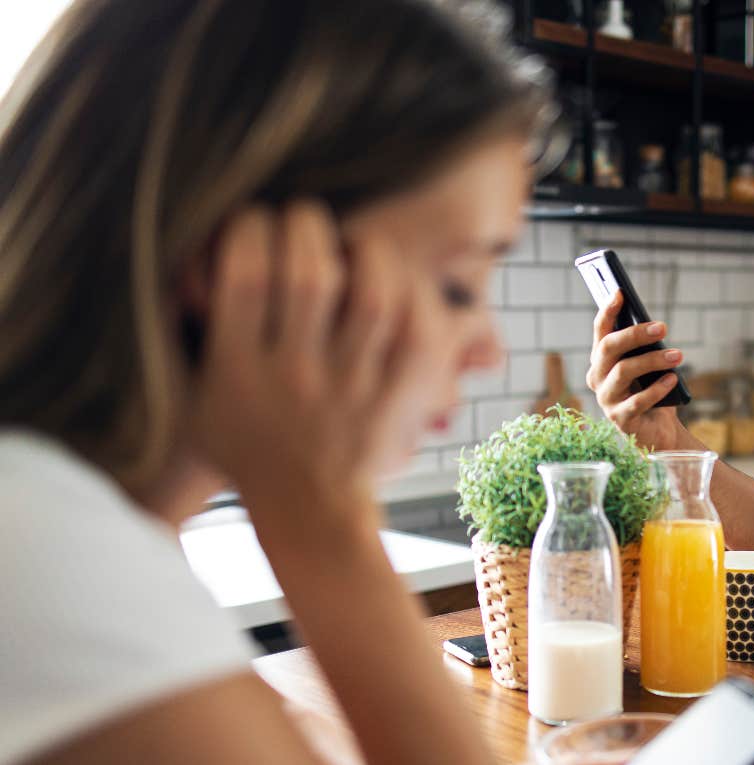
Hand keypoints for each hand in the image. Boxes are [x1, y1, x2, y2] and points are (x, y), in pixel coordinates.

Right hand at [189, 202, 422, 539]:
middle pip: (310, 275)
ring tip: (353, 243)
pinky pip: (415, 332)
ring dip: (366, 251)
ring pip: (372, 296)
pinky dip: (411, 294)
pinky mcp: (394, 395)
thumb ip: (192, 336)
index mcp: (239, 370)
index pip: (245, 277)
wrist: (307, 509)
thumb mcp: (195, 398)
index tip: (252, 222)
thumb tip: (192, 258)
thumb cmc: (246, 443)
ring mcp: (351, 386)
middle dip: (306, 227)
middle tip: (303, 220)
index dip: (250, 229)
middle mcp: (297, 375)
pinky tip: (394, 278)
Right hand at [586, 291, 687, 449]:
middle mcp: (597, 378)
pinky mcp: (620, 420)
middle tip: (662, 327)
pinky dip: (657, 388)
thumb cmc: (653, 391)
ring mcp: (606, 400)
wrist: (660, 430)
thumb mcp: (648, 366)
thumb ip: (644, 349)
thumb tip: (653, 327)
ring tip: (678, 356)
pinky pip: (637, 401)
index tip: (620, 293)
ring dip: (652, 360)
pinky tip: (673, 380)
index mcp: (601, 361)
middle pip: (609, 348)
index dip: (607, 311)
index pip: (600, 332)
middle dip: (635, 334)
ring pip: (623, 371)